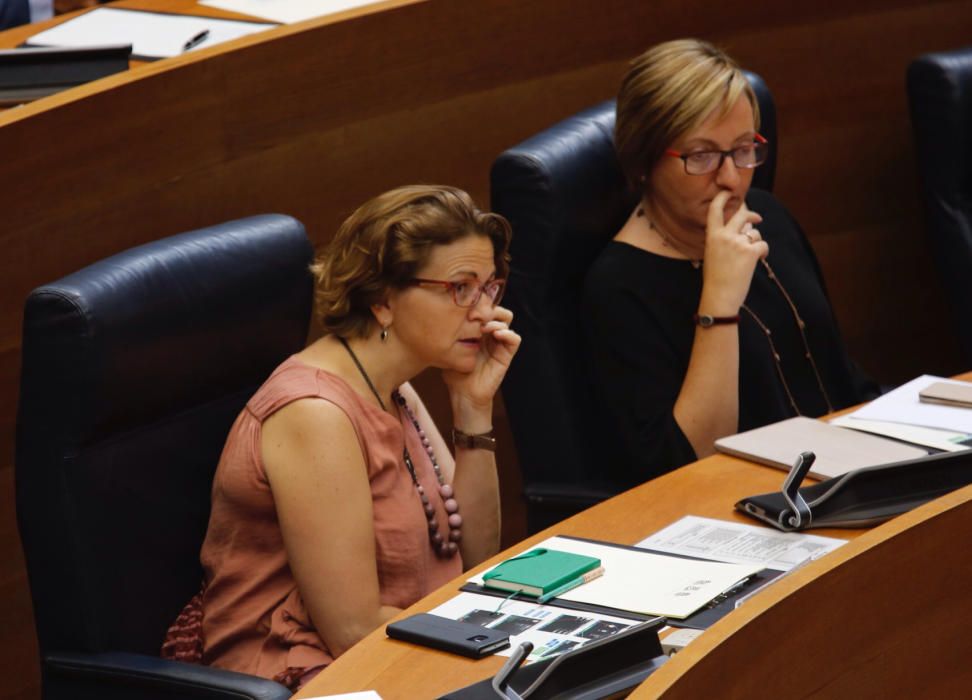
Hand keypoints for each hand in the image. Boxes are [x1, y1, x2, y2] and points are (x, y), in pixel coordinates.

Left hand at [442, 305, 520, 425]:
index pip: (483, 306)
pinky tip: (495, 335)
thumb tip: (443, 313)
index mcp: (476, 329)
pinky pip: (515, 339)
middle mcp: (489, 333)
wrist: (463, 394)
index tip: (465, 308)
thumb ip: (450, 333)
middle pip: (496, 307)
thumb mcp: (448, 349)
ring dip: (496, 319)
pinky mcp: (506, 355)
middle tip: (475, 315)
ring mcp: (499, 343)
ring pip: (507, 319)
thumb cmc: (454, 372)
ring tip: (484, 327)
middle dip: (487, 307)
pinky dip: (508, 334)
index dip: (477, 303)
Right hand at [699, 191, 768, 314]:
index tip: (729, 192)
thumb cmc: (716, 278)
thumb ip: (724, 238)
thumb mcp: (712, 253)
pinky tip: (757, 261)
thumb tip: (744, 227)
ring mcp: (738, 243)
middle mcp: (724, 236)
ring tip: (747, 258)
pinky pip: (762, 245)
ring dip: (755, 243)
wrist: (720, 295)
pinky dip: (763, 253)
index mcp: (712, 236)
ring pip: (754, 233)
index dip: (722, 197)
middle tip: (757, 219)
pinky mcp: (750, 252)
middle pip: (742, 215)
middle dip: (752, 215)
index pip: (715, 210)